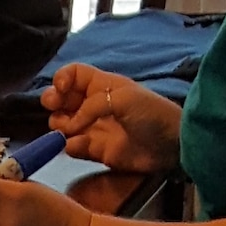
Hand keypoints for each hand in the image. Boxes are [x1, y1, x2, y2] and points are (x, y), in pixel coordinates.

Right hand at [42, 64, 182, 173]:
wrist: (172, 145)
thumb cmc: (151, 113)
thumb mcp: (122, 98)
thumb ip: (91, 106)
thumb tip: (70, 126)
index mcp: (101, 85)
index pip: (73, 75)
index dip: (62, 78)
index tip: (60, 89)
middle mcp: (93, 104)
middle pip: (61, 98)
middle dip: (53, 101)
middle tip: (54, 107)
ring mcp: (92, 128)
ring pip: (61, 124)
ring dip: (59, 125)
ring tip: (69, 129)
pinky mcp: (95, 150)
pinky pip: (72, 147)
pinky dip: (71, 146)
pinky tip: (80, 145)